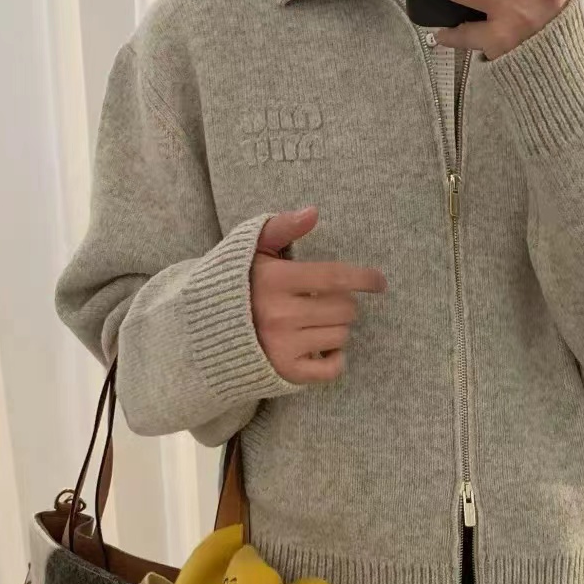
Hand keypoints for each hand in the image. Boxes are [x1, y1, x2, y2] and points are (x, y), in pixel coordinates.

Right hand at [250, 208, 386, 383]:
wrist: (204, 330)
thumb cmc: (238, 285)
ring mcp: (283, 345)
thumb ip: (282, 227)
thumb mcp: (253, 249)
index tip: (379, 282)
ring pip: (341, 336)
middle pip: (345, 309)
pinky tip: (324, 348)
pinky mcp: (285, 372)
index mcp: (275, 280)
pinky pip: (332, 369)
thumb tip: (313, 212)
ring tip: (316, 322)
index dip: (364, 278)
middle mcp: (280, 314)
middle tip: (325, 303)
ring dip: (337, 328)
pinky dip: (336, 358)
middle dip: (343, 303)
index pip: (335, 277)